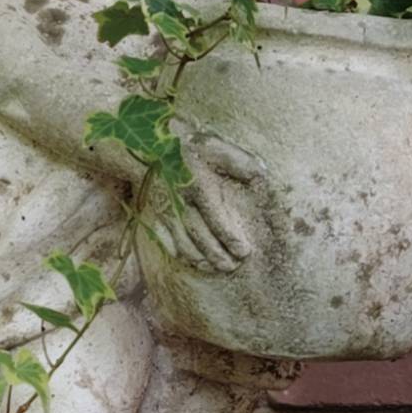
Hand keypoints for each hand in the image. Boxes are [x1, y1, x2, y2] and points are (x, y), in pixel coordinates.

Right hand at [154, 126, 262, 272]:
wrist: (149, 144)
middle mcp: (180, 200)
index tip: (244, 252)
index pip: (215, 217)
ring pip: (182, 240)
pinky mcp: (156, 211)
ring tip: (214, 268)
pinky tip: (190, 259)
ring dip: (198, 257)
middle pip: (199, 235)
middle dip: (216, 254)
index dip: (230, 237)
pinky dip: (177, 251)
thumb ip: (239, 161)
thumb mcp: (216, 147)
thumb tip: (263, 174)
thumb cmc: (188, 146)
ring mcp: (166, 208)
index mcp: (197, 185)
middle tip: (232, 266)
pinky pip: (165, 237)